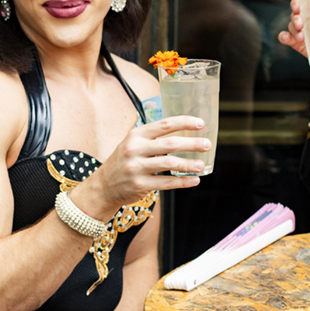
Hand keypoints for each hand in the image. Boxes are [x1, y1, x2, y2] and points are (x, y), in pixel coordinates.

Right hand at [76, 116, 210, 217]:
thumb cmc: (124, 162)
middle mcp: (134, 149)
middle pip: (170, 144)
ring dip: (189, 164)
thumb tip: (185, 132)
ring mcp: (136, 168)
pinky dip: (183, 182)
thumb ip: (153, 138)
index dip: (185, 123)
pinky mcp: (139, 185)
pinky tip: (194, 180)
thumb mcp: (133, 144)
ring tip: (202, 165)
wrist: (102, 187)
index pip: (164, 124)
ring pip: (169, 163)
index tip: (201, 124)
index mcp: (136, 135)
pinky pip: (166, 183)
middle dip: (192, 144)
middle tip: (207, 145)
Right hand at [278, 0, 309, 62]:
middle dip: (295, 15)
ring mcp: (305, 32)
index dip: (298, 0)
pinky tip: (288, 38)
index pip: (306, 0)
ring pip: (291, 24)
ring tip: (301, 37)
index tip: (298, 5)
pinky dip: (284, 37)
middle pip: (296, 11)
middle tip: (300, 23)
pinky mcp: (301, 44)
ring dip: (292, 28)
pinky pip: (287, 38)